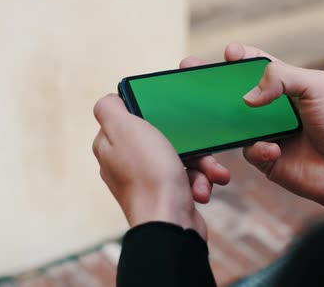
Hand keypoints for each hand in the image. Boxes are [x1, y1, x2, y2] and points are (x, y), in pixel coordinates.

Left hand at [92, 94, 210, 238]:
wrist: (169, 224)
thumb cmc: (149, 175)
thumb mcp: (124, 128)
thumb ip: (109, 108)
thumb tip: (110, 99)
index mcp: (111, 145)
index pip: (131, 118)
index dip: (152, 113)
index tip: (169, 114)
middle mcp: (126, 163)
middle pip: (163, 137)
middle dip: (189, 142)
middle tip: (203, 146)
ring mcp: (147, 181)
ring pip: (181, 158)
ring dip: (202, 165)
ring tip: (213, 174)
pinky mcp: (167, 196)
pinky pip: (188, 179)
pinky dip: (200, 183)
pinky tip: (203, 191)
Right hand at [226, 43, 323, 213]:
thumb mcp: (316, 87)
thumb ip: (282, 77)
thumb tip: (247, 97)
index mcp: (288, 85)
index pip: (258, 65)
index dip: (241, 56)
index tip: (230, 53)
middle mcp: (273, 108)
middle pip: (239, 91)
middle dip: (223, 86)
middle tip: (212, 81)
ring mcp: (267, 133)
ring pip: (237, 122)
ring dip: (238, 121)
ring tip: (246, 120)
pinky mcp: (264, 158)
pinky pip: (247, 149)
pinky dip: (259, 148)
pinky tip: (277, 150)